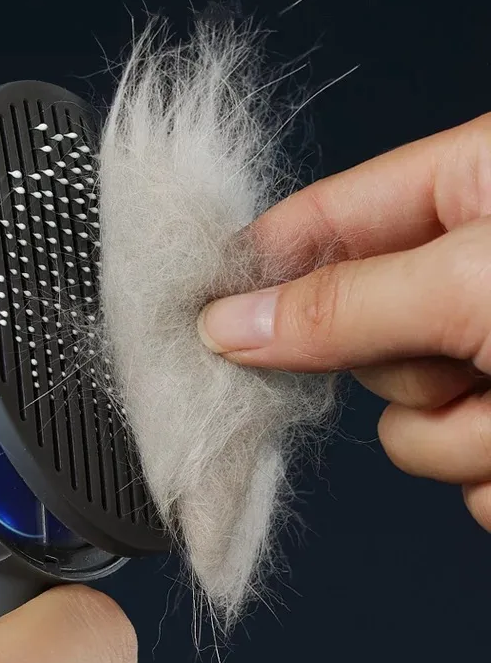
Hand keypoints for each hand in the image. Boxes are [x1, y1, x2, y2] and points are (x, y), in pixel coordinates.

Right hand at [199, 112, 490, 531]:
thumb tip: (228, 323)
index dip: (261, 263)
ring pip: (404, 421)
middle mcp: (473, 270)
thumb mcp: (474, 280)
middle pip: (355, 334)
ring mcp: (490, 355)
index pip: (323, 220)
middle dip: (399, 369)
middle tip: (454, 361)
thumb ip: (340, 304)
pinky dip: (490, 473)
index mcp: (469, 189)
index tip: (201, 305)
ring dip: (459, 433)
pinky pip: (455, 470)